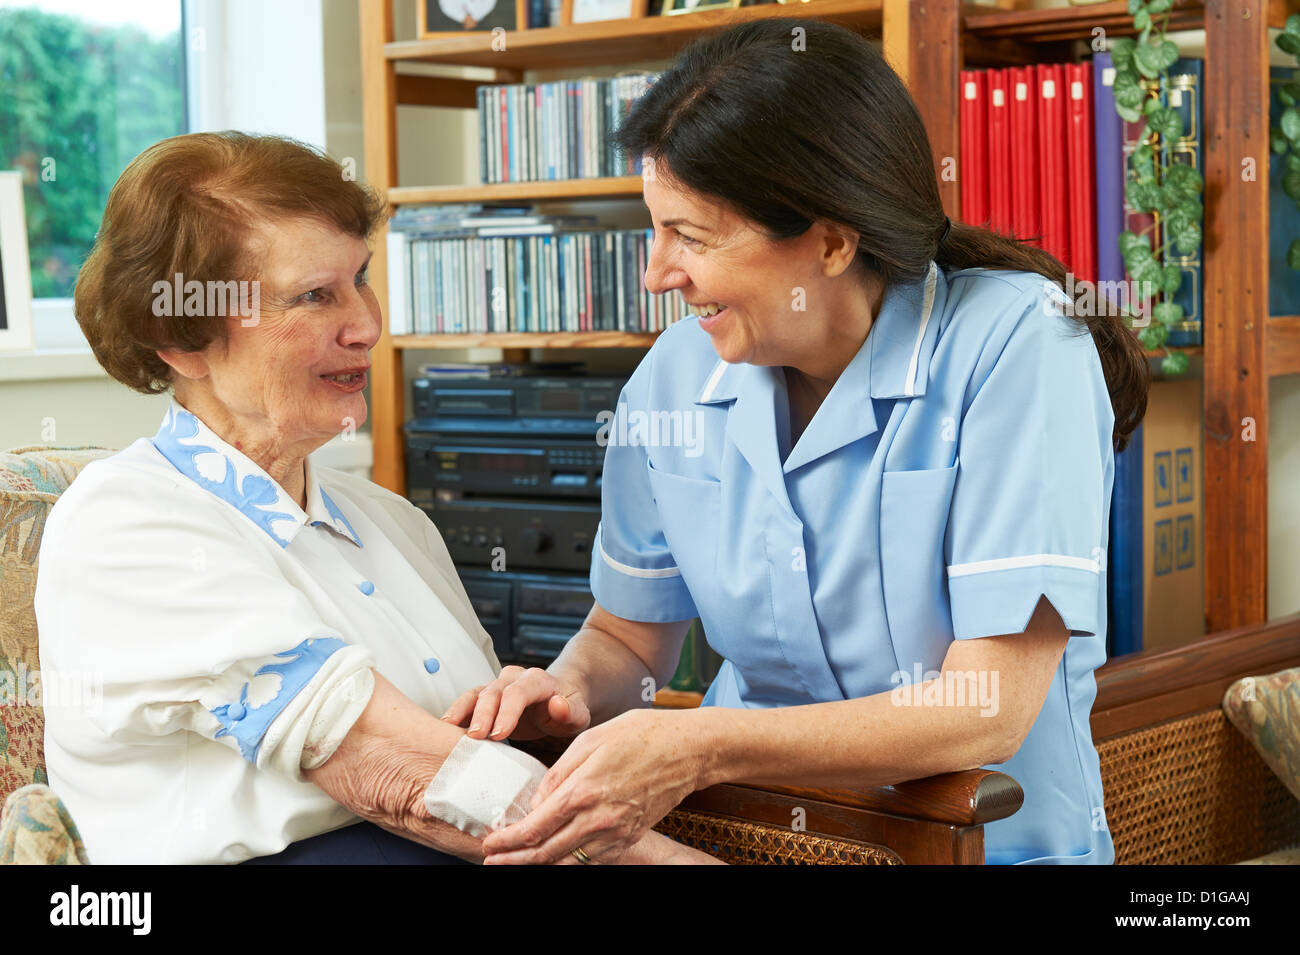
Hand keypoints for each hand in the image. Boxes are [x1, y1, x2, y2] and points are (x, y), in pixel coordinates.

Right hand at [441, 665, 589, 740]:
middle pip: (494, 692)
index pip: (519, 692)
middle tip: (474, 737)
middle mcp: (514, 678)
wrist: (560, 697)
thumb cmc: (568, 709)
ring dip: (462, 711)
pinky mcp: (485, 698)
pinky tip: (445, 728)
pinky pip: (467, 701)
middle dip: (482, 714)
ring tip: (449, 729)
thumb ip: (570, 711)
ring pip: (476, 693)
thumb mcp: (578, 714)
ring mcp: (497, 685)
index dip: (507, 712)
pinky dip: (456, 713)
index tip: (498, 734)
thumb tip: (557, 704)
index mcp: (538, 680)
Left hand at [480, 707, 712, 863]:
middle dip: (515, 861)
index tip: (489, 844)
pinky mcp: (631, 837)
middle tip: (492, 862)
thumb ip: (558, 773)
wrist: (688, 749)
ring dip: (540, 863)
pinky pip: (594, 858)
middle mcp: (599, 819)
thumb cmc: (639, 734)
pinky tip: (556, 853)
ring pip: (570, 861)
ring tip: (518, 860)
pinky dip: (571, 859)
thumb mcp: (590, 740)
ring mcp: (617, 833)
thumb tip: (537, 802)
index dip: (507, 841)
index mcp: (583, 791)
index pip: (535, 828)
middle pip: (547, 853)